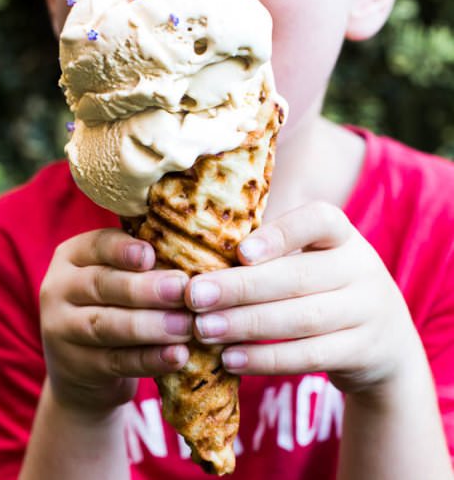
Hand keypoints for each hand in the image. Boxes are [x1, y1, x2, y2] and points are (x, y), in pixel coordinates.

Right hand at [40, 228, 190, 414]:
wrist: (80, 365)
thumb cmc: (113, 303)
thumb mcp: (116, 275)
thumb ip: (144, 263)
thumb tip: (192, 253)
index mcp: (73, 255)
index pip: (96, 245)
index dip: (123, 249)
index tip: (151, 255)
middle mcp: (59, 288)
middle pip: (101, 284)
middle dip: (145, 288)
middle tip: (182, 289)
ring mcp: (62, 329)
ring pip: (106, 325)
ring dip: (151, 326)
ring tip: (186, 326)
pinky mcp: (76, 366)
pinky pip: (116, 362)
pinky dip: (149, 360)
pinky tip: (177, 356)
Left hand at [185, 201, 419, 395]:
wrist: (385, 340)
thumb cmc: (324, 287)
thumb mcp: (313, 259)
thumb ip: (270, 253)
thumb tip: (200, 254)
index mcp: (342, 235)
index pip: (318, 221)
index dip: (279, 235)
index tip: (240, 252)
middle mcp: (361, 268)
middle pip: (298, 276)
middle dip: (240, 287)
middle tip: (195, 296)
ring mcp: (367, 311)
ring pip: (302, 318)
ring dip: (246, 324)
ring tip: (204, 330)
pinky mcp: (364, 351)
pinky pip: (310, 355)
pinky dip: (266, 359)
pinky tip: (230, 359)